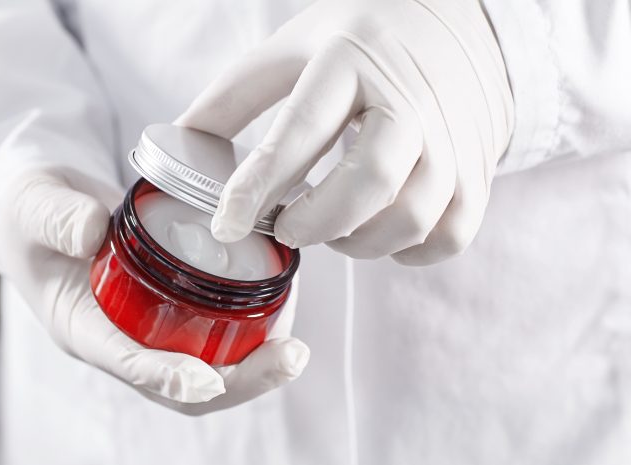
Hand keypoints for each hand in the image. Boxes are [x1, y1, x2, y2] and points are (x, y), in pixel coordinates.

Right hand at [0, 169, 309, 412]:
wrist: (41, 212)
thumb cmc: (33, 213)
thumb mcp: (35, 206)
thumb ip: (59, 217)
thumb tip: (93, 229)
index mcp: (82, 328)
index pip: (128, 364)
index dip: (169, 378)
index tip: (210, 380)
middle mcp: (120, 341)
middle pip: (182, 391)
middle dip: (239, 382)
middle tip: (290, 358)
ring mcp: (147, 333)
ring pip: (207, 372)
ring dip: (255, 368)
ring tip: (296, 349)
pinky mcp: (170, 315)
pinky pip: (214, 340)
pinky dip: (253, 334)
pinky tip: (284, 309)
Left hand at [177, 0, 513, 264]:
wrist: (464, 23)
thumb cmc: (363, 42)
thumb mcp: (294, 49)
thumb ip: (233, 97)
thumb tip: (174, 143)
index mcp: (350, 59)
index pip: (301, 130)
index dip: (259, 185)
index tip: (226, 225)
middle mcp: (409, 95)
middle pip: (370, 180)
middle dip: (317, 222)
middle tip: (288, 230)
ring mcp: (453, 133)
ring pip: (412, 216)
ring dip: (359, 242)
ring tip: (331, 228)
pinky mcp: (479, 167)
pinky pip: (449, 234)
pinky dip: (408, 250)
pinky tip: (378, 231)